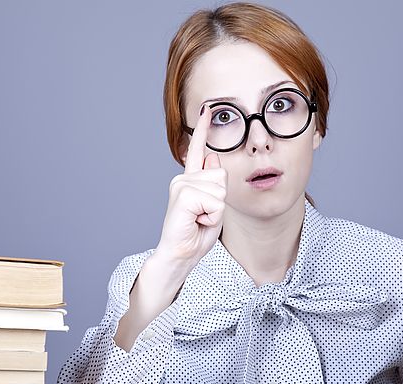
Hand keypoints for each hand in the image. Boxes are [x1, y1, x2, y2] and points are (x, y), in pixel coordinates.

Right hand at [154, 105, 227, 271]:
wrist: (179, 255)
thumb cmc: (195, 235)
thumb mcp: (213, 208)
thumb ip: (213, 184)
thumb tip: (213, 156)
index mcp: (190, 180)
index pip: (198, 150)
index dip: (203, 129)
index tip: (207, 108)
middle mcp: (183, 178)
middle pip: (222, 176)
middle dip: (221, 201)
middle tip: (203, 216)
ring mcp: (181, 185)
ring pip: (220, 190)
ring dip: (216, 211)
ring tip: (199, 220)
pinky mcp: (184, 194)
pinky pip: (215, 202)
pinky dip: (211, 217)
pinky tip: (196, 221)